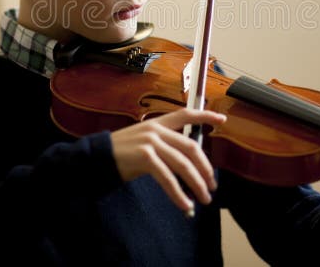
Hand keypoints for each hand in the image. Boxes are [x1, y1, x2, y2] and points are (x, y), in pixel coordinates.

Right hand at [110, 108, 226, 214]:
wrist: (97, 157)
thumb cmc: (122, 153)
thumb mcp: (144, 141)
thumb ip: (165, 145)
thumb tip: (188, 164)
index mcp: (158, 123)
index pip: (186, 114)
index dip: (205, 116)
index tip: (222, 120)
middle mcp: (156, 129)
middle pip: (191, 147)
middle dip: (205, 168)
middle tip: (212, 185)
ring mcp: (151, 142)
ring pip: (183, 164)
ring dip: (196, 184)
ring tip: (203, 199)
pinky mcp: (145, 157)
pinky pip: (168, 178)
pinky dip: (178, 194)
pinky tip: (185, 204)